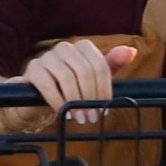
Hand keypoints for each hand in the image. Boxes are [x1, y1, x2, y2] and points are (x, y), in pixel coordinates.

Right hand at [19, 39, 136, 124]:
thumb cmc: (71, 86)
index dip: (104, 90)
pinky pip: (48, 85)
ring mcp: (48, 56)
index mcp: (83, 47)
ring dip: (75, 102)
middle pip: (85, 72)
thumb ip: (111, 65)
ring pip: (67, 77)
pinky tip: (63, 112)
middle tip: (92, 118)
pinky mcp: (33, 68)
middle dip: (90, 98)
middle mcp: (65, 47)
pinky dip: (58, 101)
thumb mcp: (93, 78)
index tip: (104, 109)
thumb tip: (131, 51)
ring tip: (80, 118)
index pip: (100, 66)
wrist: (38, 96)